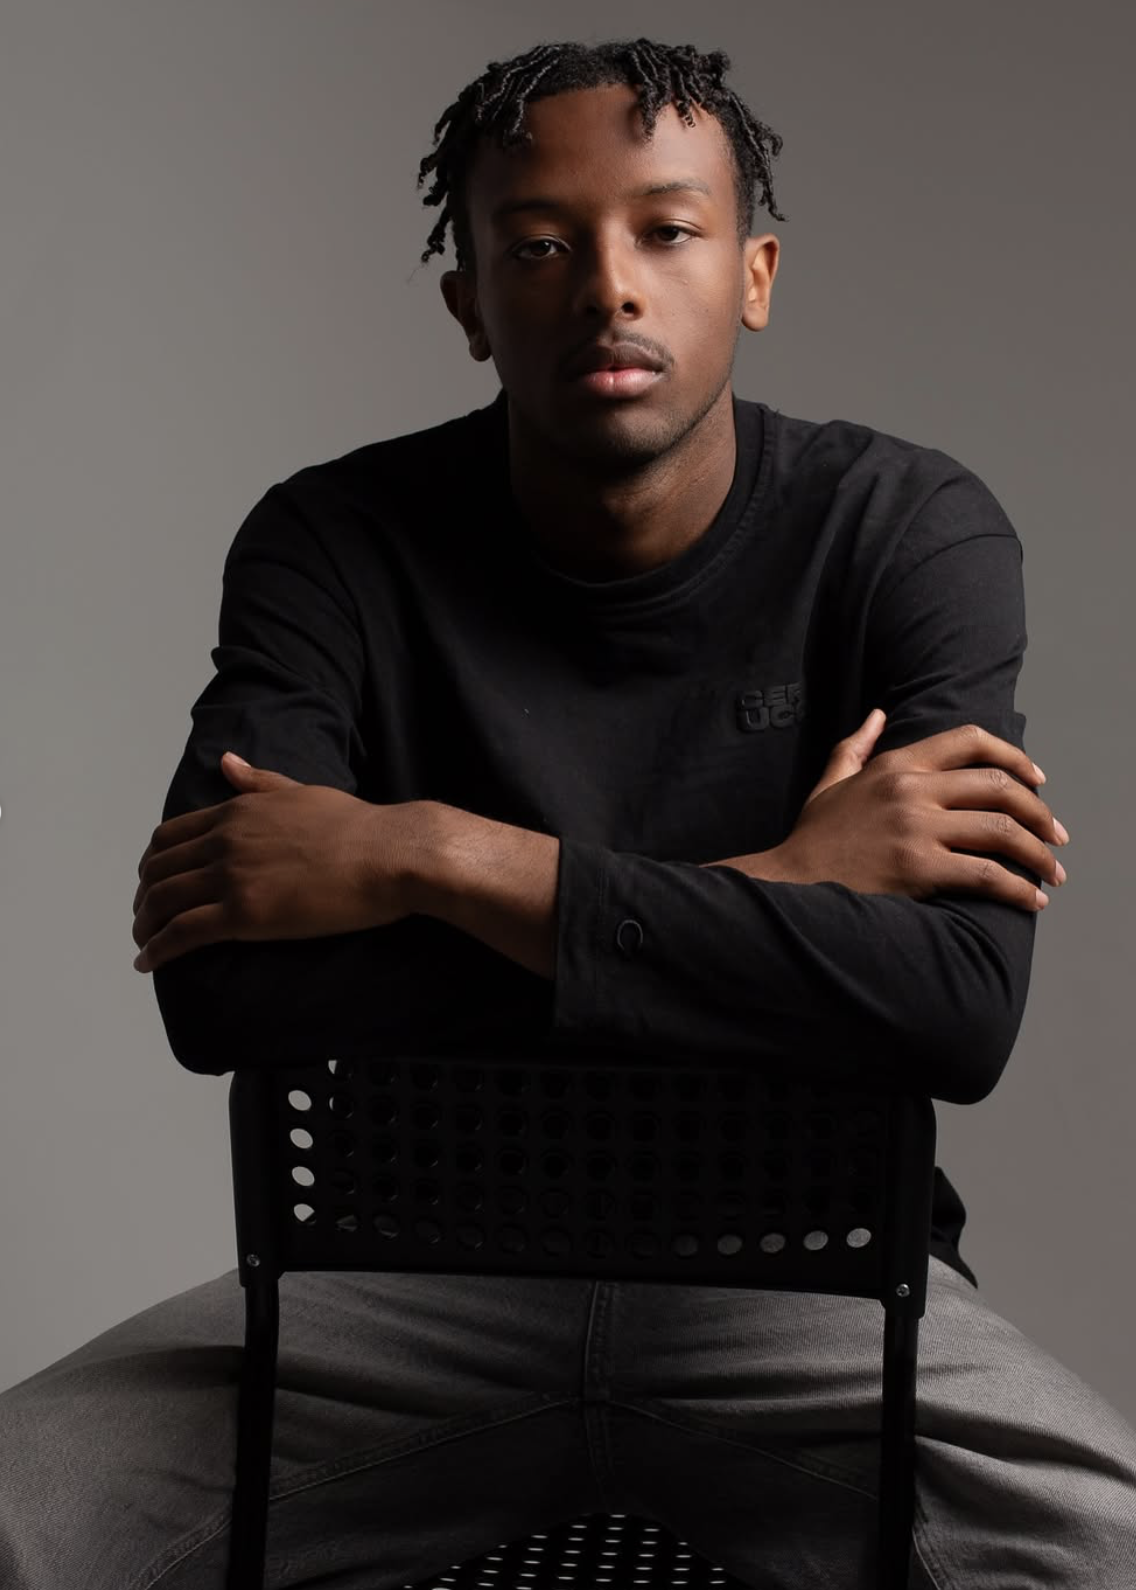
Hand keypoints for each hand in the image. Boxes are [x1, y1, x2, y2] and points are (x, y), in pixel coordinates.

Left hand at [131, 753, 421, 971]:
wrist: (389, 854)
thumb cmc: (358, 827)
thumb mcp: (301, 792)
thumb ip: (259, 782)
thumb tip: (228, 762)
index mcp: (237, 811)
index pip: (170, 836)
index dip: (153, 863)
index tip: (153, 882)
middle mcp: (225, 840)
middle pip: (158, 869)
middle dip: (143, 896)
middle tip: (145, 918)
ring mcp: (231, 877)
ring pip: (161, 901)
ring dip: (144, 926)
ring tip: (143, 944)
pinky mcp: (244, 914)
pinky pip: (182, 934)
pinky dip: (156, 950)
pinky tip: (148, 963)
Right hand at [775, 710, 1067, 910]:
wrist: (789, 882)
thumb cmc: (813, 838)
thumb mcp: (830, 781)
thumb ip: (856, 746)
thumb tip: (877, 715)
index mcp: (897, 765)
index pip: (971, 741)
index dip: (1014, 757)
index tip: (1038, 781)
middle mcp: (911, 790)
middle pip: (999, 787)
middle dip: (1039, 814)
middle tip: (1056, 837)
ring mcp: (915, 829)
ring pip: (1001, 830)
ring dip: (1038, 854)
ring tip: (1052, 873)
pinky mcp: (918, 869)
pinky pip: (986, 874)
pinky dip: (1018, 888)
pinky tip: (1031, 900)